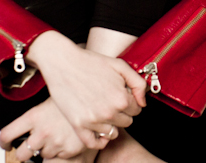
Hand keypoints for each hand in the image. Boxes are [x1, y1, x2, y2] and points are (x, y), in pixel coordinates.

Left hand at [0, 97, 99, 160]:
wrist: (97, 100)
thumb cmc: (75, 93)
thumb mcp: (52, 97)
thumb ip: (38, 112)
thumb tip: (27, 119)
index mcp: (34, 117)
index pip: (7, 135)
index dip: (3, 143)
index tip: (6, 144)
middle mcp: (42, 132)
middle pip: (21, 154)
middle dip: (24, 153)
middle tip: (29, 147)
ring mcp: (55, 143)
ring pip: (42, 155)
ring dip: (46, 149)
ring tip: (56, 136)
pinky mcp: (68, 151)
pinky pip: (59, 156)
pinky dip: (61, 150)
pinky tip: (67, 137)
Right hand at [27, 31, 146, 148]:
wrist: (62, 62)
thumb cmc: (90, 62)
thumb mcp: (120, 65)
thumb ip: (138, 83)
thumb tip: (143, 102)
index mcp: (121, 98)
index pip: (137, 110)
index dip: (130, 101)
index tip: (120, 95)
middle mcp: (109, 112)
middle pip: (127, 122)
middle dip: (122, 112)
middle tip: (110, 100)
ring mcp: (93, 121)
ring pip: (113, 133)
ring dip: (111, 123)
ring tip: (102, 110)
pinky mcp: (78, 126)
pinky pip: (94, 143)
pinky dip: (99, 140)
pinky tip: (98, 129)